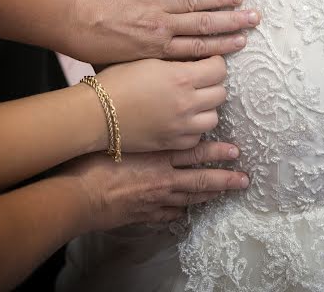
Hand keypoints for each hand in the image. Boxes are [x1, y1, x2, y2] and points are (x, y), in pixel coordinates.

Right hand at [60, 141, 248, 230]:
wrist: (79, 194)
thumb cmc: (94, 157)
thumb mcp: (123, 131)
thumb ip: (142, 124)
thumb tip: (155, 108)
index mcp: (159, 155)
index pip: (195, 152)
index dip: (217, 152)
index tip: (235, 150)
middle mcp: (163, 178)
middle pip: (200, 179)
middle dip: (224, 179)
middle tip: (244, 179)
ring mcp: (155, 199)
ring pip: (188, 198)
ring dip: (208, 196)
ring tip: (224, 193)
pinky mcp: (143, 214)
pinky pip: (167, 214)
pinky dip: (178, 212)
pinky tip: (184, 212)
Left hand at [63, 0, 259, 62]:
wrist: (64, 20)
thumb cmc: (88, 46)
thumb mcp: (121, 64)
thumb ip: (148, 62)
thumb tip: (167, 67)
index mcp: (156, 49)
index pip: (198, 49)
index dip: (223, 45)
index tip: (242, 41)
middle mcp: (161, 27)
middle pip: (204, 25)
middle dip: (231, 23)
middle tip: (254, 18)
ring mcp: (153, 2)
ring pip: (194, 1)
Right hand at [98, 56, 226, 151]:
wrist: (95, 113)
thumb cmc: (115, 81)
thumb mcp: (148, 60)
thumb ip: (176, 61)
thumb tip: (196, 59)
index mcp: (181, 77)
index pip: (219, 69)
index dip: (216, 63)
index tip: (208, 62)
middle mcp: (187, 103)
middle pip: (220, 93)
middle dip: (212, 84)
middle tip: (200, 81)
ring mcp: (181, 126)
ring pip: (213, 117)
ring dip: (206, 108)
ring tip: (192, 102)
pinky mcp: (172, 143)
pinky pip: (197, 137)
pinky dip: (193, 128)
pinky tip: (180, 120)